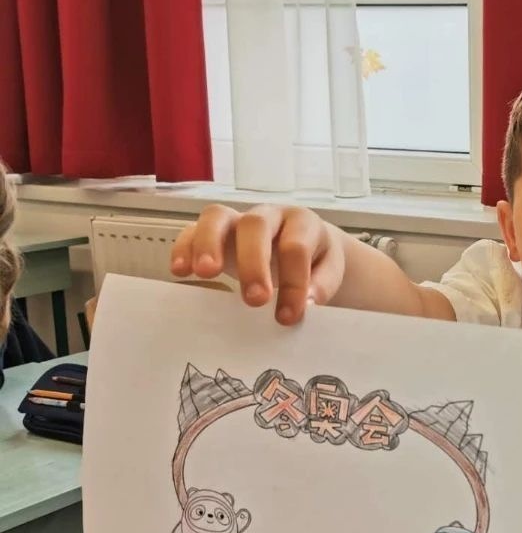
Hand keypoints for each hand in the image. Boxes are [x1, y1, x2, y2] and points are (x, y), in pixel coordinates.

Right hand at [170, 204, 346, 324]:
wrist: (306, 245)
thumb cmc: (315, 260)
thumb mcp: (329, 270)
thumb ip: (322, 285)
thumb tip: (307, 303)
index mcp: (302, 223)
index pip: (295, 247)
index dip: (293, 283)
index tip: (289, 316)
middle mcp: (269, 215)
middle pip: (255, 225)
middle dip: (252, 263)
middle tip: (254, 300)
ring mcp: (237, 220)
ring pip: (217, 217)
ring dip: (209, 244)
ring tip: (207, 273)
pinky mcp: (215, 231)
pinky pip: (192, 229)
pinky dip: (184, 247)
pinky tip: (180, 272)